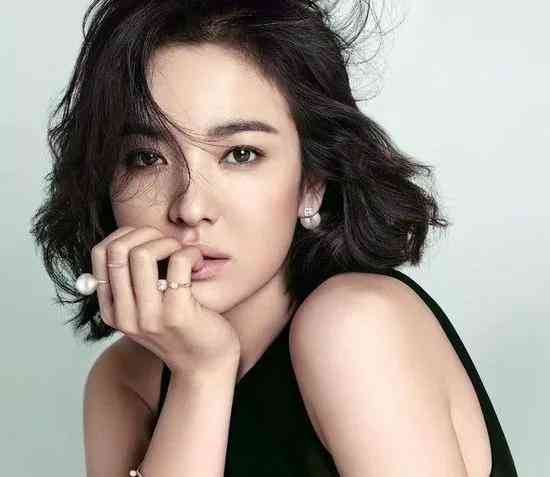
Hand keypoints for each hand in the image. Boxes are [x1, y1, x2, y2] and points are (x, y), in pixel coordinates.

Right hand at [91, 226, 240, 376]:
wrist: (206, 365)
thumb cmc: (180, 329)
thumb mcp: (146, 308)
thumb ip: (134, 282)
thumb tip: (131, 237)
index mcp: (112, 310)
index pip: (100, 254)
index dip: (124, 234)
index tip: (149, 238)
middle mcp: (124, 315)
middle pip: (118, 250)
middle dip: (146, 233)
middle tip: (169, 242)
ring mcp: (149, 316)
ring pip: (143, 254)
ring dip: (168, 242)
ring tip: (183, 253)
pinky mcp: (177, 314)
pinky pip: (179, 262)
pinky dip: (191, 253)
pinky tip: (198, 263)